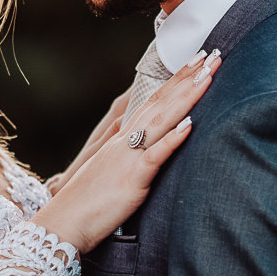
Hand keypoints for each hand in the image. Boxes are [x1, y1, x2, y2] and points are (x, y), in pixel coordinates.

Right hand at [33, 51, 220, 252]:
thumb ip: (132, 157)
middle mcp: (126, 141)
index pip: (154, 101)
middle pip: (161, 101)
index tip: (197, 60)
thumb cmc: (89, 204)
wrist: (63, 222)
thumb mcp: (114, 173)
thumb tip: (151, 147)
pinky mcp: (132, 179)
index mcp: (123, 139)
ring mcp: (128, 157)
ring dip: (187, 96)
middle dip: (189, 77)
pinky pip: (154, 155)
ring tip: (208, 75)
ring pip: (161, 119)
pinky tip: (190, 123)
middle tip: (213, 54)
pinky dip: (172, 138)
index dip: (177, 80)